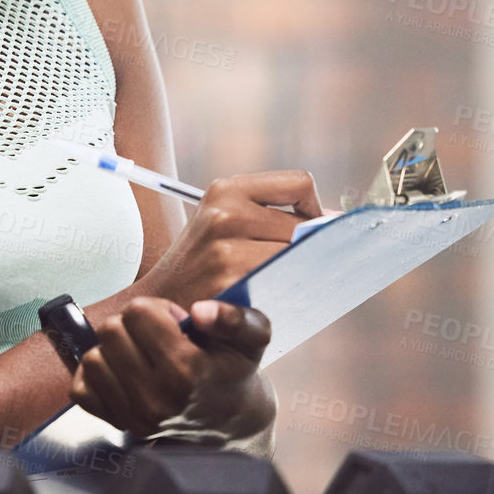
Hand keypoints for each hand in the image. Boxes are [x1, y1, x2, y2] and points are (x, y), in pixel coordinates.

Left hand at [68, 296, 274, 439]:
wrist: (229, 421)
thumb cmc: (233, 371)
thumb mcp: (253, 337)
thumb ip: (234, 318)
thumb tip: (200, 311)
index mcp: (186, 370)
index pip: (138, 312)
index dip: (157, 310)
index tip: (176, 324)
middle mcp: (156, 397)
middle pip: (111, 331)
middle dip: (133, 325)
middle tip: (159, 338)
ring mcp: (133, 415)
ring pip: (93, 357)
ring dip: (114, 349)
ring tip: (143, 355)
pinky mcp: (117, 424)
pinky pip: (81, 387)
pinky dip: (98, 374)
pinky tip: (124, 372)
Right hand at [136, 170, 324, 306]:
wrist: (159, 309)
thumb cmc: (203, 269)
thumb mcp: (223, 225)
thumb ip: (271, 216)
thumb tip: (334, 221)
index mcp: (225, 190)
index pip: (300, 184)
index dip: (313, 210)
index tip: (307, 234)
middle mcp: (225, 214)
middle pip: (304, 227)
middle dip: (307, 250)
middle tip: (291, 271)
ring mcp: (227, 250)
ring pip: (298, 258)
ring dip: (299, 275)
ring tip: (279, 287)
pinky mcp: (232, 285)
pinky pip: (285, 284)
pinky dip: (288, 293)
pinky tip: (273, 301)